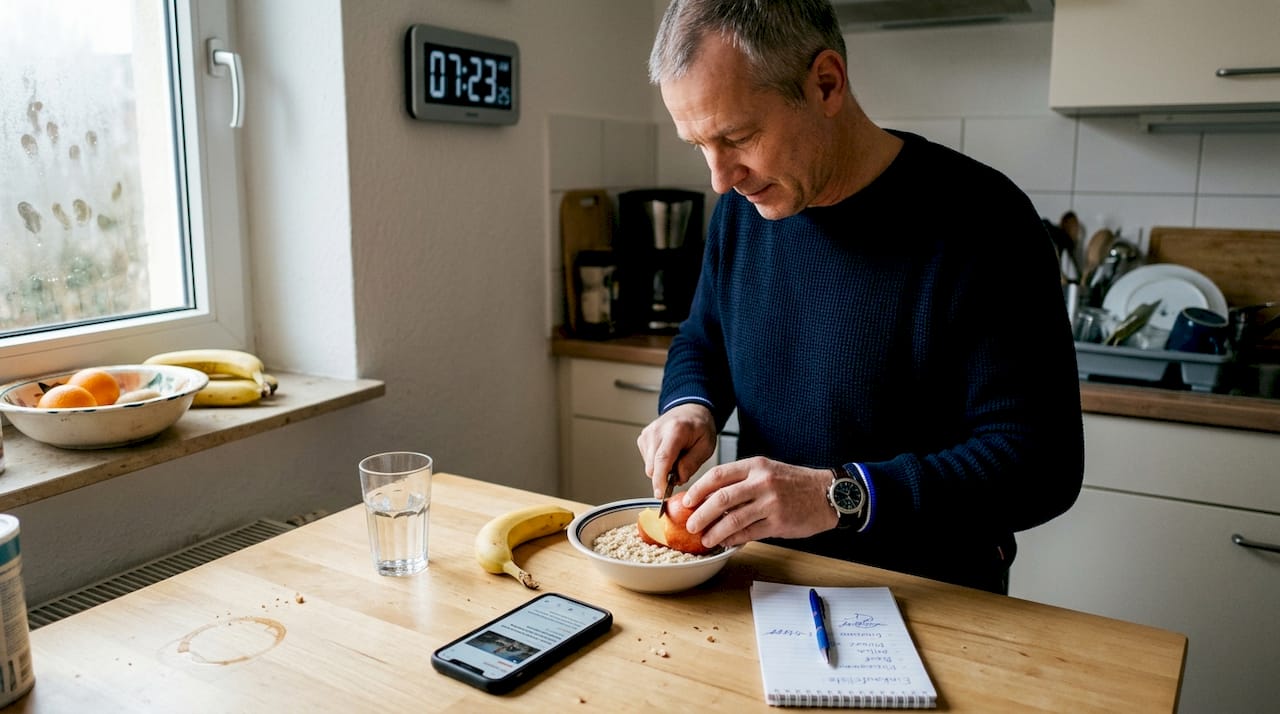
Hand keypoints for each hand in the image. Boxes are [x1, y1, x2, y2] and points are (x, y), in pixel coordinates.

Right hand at [636, 403, 716, 494]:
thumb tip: (677, 479)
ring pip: (649, 466)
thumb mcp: (706, 446)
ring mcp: (647, 434)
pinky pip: (648, 461)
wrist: (690, 410)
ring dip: (663, 470)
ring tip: (677, 458)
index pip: (663, 459)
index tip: (661, 495)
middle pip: (653, 466)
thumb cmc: (700, 427)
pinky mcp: (642, 439)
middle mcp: (657, 431)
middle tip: (682, 470)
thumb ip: (692, 463)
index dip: (660, 480)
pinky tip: (669, 455)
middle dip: (665, 477)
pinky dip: (658, 464)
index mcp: (675, 430)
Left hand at [680, 457, 837, 548]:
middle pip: (721, 498)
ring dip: (715, 532)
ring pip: (733, 519)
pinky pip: (749, 533)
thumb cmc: (794, 483)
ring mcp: (771, 503)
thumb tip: (711, 498)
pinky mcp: (779, 523)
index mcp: (756, 466)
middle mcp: (762, 482)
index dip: (698, 489)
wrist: (827, 494)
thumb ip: (742, 481)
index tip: (686, 501)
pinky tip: (726, 542)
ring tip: (705, 539)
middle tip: (690, 524)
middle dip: (701, 514)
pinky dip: (734, 539)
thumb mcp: (767, 471)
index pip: (718, 475)